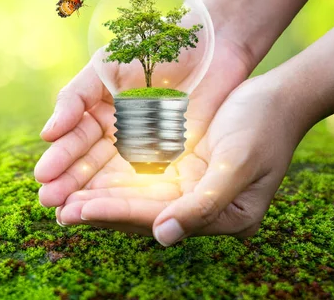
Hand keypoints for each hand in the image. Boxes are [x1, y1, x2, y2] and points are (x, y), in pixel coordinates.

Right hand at [34, 36, 254, 211]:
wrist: (207, 41)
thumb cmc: (151, 46)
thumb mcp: (105, 67)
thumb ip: (75, 99)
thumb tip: (47, 135)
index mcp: (98, 114)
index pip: (74, 142)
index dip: (59, 159)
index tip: (43, 177)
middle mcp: (117, 136)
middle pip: (90, 166)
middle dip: (69, 184)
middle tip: (49, 202)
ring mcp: (144, 150)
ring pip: (114, 179)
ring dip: (92, 197)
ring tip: (69, 214)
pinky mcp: (172, 158)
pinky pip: (149, 180)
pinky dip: (130, 196)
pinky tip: (112, 208)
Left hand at [60, 74, 306, 244]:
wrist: (277, 98)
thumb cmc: (264, 128)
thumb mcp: (238, 164)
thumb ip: (204, 204)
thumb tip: (164, 236)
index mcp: (219, 216)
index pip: (156, 218)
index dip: (115, 213)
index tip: (76, 210)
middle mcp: (197, 206)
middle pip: (139, 212)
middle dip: (96, 209)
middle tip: (56, 208)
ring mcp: (187, 187)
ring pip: (134, 195)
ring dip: (97, 196)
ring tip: (60, 198)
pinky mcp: (178, 167)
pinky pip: (139, 176)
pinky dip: (111, 178)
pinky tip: (85, 178)